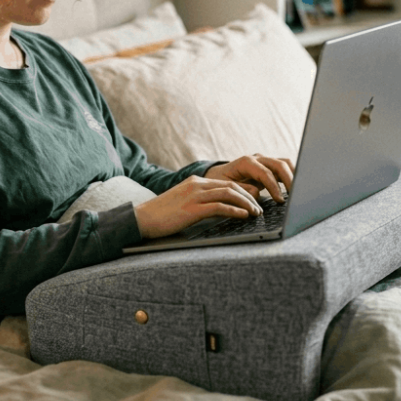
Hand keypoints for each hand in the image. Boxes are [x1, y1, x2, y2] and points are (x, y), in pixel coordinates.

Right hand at [133, 174, 265, 239]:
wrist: (141, 219)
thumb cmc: (161, 215)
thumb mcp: (183, 203)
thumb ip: (200, 202)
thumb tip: (220, 209)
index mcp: (195, 182)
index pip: (226, 182)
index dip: (244, 191)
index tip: (254, 201)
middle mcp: (196, 185)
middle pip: (231, 186)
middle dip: (249, 197)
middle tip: (259, 208)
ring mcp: (194, 195)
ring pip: (228, 194)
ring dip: (246, 203)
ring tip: (255, 213)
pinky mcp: (192, 208)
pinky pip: (219, 206)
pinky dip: (235, 210)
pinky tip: (243, 216)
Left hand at [204, 154, 294, 201]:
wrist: (216, 175)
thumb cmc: (219, 182)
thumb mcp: (225, 187)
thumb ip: (241, 189)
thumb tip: (257, 193)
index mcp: (245, 162)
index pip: (265, 173)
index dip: (274, 187)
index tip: (280, 200)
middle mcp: (257, 159)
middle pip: (279, 164)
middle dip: (289, 180)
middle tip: (295, 196)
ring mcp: (264, 161)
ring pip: (285, 163)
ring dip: (294, 176)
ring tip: (298, 192)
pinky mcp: (269, 167)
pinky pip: (284, 168)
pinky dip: (292, 176)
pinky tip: (295, 189)